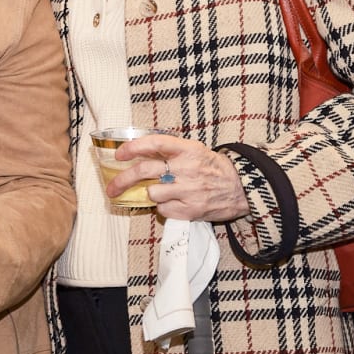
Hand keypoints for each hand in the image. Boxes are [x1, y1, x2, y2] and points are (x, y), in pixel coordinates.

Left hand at [111, 133, 249, 222]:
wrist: (242, 188)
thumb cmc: (213, 168)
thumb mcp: (195, 150)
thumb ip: (170, 151)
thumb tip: (136, 154)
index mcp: (187, 149)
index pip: (154, 143)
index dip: (133, 148)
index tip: (119, 154)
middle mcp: (187, 168)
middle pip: (144, 171)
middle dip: (122, 181)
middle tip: (111, 188)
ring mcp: (189, 190)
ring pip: (152, 193)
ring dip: (151, 194)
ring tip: (164, 192)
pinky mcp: (191, 210)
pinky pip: (163, 210)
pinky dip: (163, 208)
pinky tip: (175, 202)